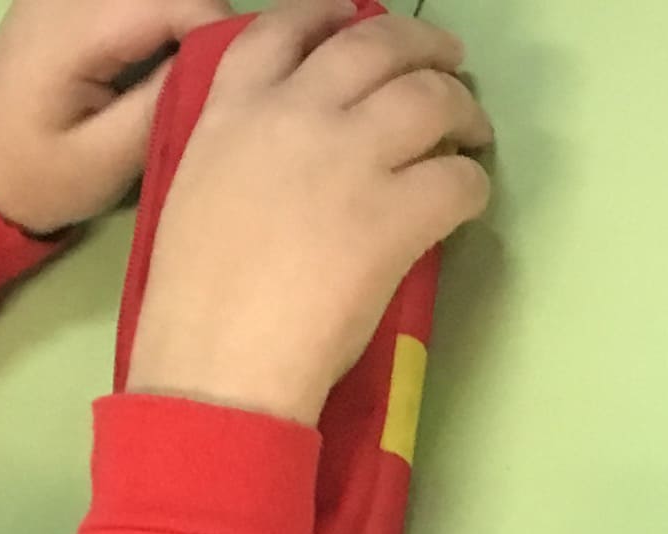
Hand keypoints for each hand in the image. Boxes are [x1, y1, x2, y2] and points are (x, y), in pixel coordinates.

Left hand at [0, 0, 227, 235]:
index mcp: (74, 29)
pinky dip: (167, 13)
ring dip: (189, 16)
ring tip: (198, 68)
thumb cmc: (41, 175)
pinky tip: (170, 50)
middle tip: (222, 80)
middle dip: (210, 22)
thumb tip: (219, 61)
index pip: (177, 0)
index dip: (221, 34)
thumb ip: (163, 101)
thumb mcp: (106, 158)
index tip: (238, 83)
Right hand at [124, 0, 492, 425]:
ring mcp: (348, 159)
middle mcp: (294, 113)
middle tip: (447, 65)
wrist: (215, 364)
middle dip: (423, 47)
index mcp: (233, 108)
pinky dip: (472, 184)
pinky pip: (457, 178)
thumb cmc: (194, 301)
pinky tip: (468, 201)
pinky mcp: (395, 215)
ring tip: (472, 132)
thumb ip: (244, 148)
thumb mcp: (198, 189)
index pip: (285, 27)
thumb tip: (295, 147)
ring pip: (430, 98)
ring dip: (462, 109)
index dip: (331, 15)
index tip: (358, 18)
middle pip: (377, 44)